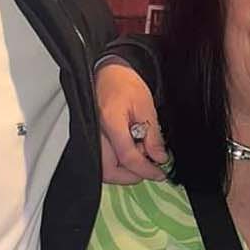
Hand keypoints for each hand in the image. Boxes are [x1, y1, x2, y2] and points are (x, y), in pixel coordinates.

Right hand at [96, 59, 167, 183]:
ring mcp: (89, 137)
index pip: (127, 156)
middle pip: (109, 170)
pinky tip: (128, 154)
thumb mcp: (145, 106)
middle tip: (149, 169)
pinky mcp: (89, 140)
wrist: (106, 72)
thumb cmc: (124, 84)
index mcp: (110, 122)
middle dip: (131, 176)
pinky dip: (116, 165)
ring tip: (139, 157)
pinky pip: (100, 161)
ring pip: (102, 170)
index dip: (146, 169)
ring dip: (123, 172)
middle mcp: (95, 133)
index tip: (160, 172)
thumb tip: (159, 159)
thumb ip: (152, 135)